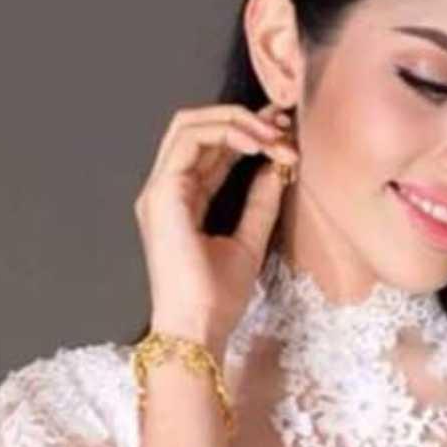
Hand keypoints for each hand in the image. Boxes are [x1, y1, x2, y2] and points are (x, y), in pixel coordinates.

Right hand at [132, 98, 298, 350]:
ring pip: (190, 124)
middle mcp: (167, 189)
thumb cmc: (218, 299)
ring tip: (275, 137)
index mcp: (183, 200)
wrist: (198, 328)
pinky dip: (226, 132)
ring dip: (238, 122)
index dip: (248, 134)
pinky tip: (258, 145)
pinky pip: (190, 139)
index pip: (212, 149)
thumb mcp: (249, 241)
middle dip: (244, 119)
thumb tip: (277, 167)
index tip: (286, 137)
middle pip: (198, 127)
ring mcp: (160, 188)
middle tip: (284, 126)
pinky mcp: (162, 192)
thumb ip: (260, 202)